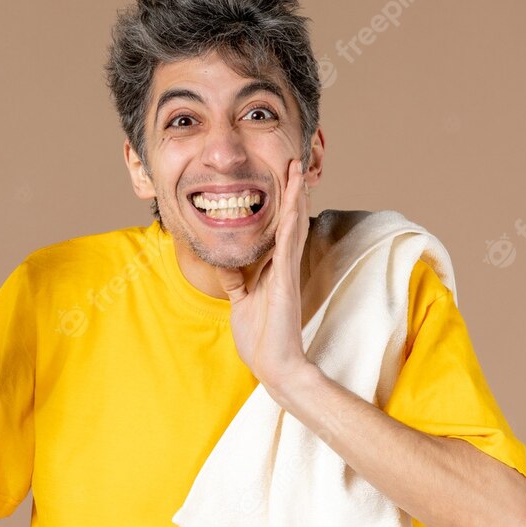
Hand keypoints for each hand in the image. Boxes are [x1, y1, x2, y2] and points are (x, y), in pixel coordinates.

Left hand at [216, 158, 312, 389]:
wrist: (274, 365)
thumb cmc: (261, 339)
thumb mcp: (241, 302)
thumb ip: (236, 281)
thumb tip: (227, 264)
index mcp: (274, 270)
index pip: (279, 229)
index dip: (282, 203)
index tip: (283, 179)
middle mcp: (284, 266)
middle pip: (291, 220)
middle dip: (292, 190)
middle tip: (295, 161)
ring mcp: (287, 272)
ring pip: (293, 225)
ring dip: (295, 197)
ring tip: (298, 170)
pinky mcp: (285, 282)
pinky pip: (288, 246)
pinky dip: (291, 223)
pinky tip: (293, 203)